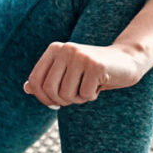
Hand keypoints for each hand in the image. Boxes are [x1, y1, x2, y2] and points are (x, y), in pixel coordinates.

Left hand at [23, 41, 146, 108]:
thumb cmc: (92, 71)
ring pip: (67, 94)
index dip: (43, 98)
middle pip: (50, 89)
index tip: (55, 103)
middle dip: (62, 100)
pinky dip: (92, 96)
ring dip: (79, 98)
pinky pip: (85, 94)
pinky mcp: (96, 66)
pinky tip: (100, 85)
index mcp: (54, 49)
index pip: (35, 81)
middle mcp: (65, 49)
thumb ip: (47, 79)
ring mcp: (81, 56)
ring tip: (89, 87)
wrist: (126, 61)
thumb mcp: (67, 73)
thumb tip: (26, 88)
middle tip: (75, 97)